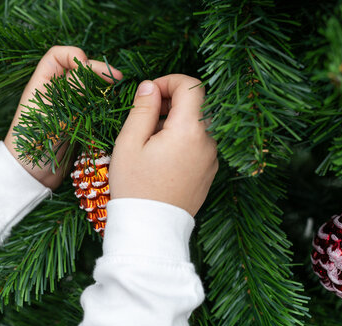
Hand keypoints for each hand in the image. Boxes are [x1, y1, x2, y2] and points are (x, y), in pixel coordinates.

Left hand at [4, 46, 122, 189]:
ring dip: (104, 89)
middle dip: (98, 71)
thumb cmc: (30, 145)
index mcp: (41, 86)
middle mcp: (55, 94)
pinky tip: (114, 109)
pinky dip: (104, 106)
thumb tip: (87, 68)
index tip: (88, 64)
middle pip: (79, 71)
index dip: (74, 55)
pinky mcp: (77, 124)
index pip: (57, 57)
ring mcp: (67, 109)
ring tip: (117, 94)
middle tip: (117, 80)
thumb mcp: (50, 114)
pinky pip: (93, 108)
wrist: (29, 176)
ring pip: (89, 89)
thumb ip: (68, 91)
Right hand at [109, 75, 217, 216]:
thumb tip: (150, 86)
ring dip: (176, 121)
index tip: (149, 93)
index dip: (169, 81)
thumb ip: (142, 108)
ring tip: (149, 140)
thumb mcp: (130, 142)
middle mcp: (208, 142)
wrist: (150, 228)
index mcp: (189, 130)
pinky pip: (199, 144)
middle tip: (145, 115)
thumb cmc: (135, 186)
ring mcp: (211, 158)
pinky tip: (161, 156)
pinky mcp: (209, 172)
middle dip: (171, 101)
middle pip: (196, 104)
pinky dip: (182, 139)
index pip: (191, 86)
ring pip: (197, 124)